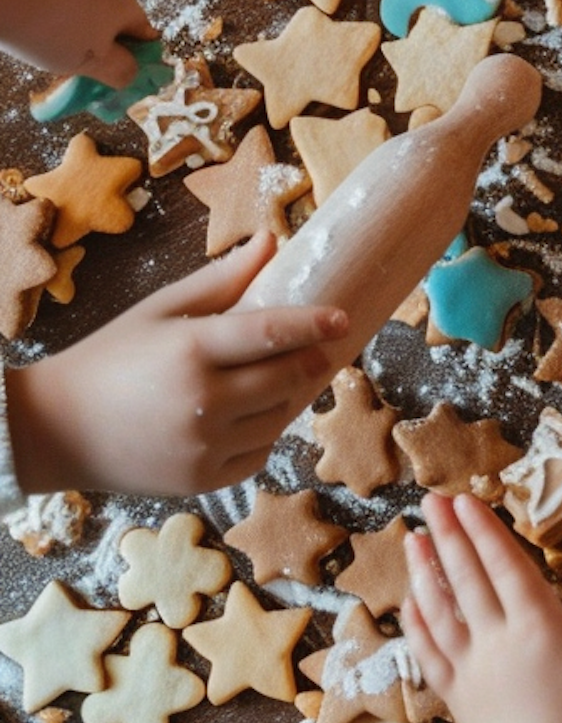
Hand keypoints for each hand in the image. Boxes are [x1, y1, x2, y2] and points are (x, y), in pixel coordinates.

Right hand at [6, 235, 345, 497]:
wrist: (57, 429)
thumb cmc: (110, 358)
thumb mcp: (159, 310)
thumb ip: (220, 280)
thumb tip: (270, 242)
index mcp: (190, 350)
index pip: (272, 333)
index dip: (314, 324)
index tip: (343, 318)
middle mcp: (202, 402)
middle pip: (285, 378)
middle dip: (311, 360)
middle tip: (323, 347)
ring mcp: (204, 447)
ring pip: (279, 419)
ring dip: (291, 397)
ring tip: (288, 377)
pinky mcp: (203, 480)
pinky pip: (259, 453)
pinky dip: (265, 433)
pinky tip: (254, 414)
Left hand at [403, 494, 561, 722]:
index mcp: (536, 627)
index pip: (504, 566)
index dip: (484, 531)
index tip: (465, 500)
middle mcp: (496, 640)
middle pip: (466, 578)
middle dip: (448, 535)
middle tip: (431, 501)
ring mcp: (469, 666)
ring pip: (439, 609)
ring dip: (424, 571)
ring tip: (414, 538)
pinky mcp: (454, 692)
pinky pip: (428, 650)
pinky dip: (417, 622)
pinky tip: (411, 603)